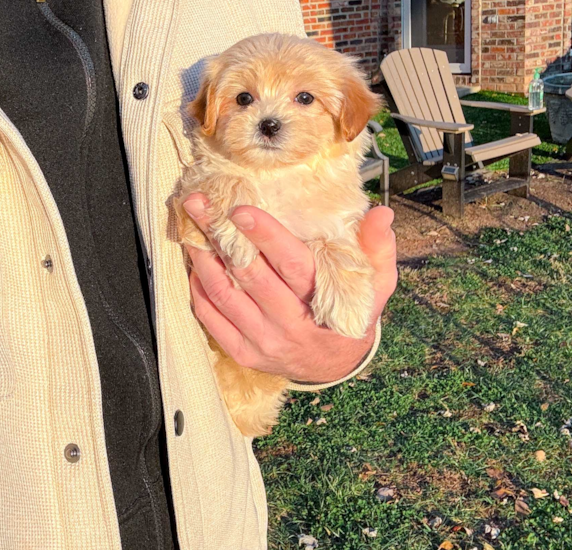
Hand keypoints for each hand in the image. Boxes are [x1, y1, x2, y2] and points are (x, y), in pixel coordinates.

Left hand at [181, 194, 396, 383]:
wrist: (335, 367)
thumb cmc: (352, 314)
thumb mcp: (376, 285)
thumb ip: (377, 249)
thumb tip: (380, 213)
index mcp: (322, 301)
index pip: (291, 264)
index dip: (265, 236)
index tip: (241, 210)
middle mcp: (289, 323)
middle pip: (248, 274)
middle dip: (220, 235)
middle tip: (199, 204)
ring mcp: (263, 340)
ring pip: (224, 296)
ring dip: (203, 260)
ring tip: (191, 229)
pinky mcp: (244, 353)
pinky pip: (212, 320)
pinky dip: (199, 290)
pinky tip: (196, 265)